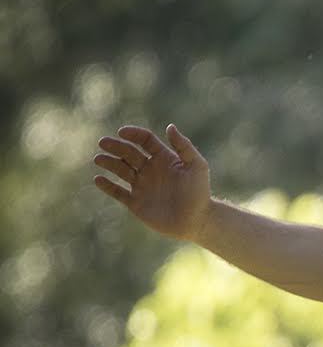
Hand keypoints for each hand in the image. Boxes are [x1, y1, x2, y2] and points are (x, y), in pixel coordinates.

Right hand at [93, 123, 210, 241]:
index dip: (133, 134)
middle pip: (129, 153)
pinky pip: (118, 192)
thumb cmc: (200, 192)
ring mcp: (142, 186)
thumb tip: (169, 126)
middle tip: (103, 143)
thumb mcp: (197, 166)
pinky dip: (107, 186)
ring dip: (109, 163)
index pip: (145, 140)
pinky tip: (98, 179)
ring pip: (121, 170)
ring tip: (99, 159)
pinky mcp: (136, 203)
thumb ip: (184, 146)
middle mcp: (150, 169)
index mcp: (163, 158)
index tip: (121, 132)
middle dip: (115, 147)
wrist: (197, 221)